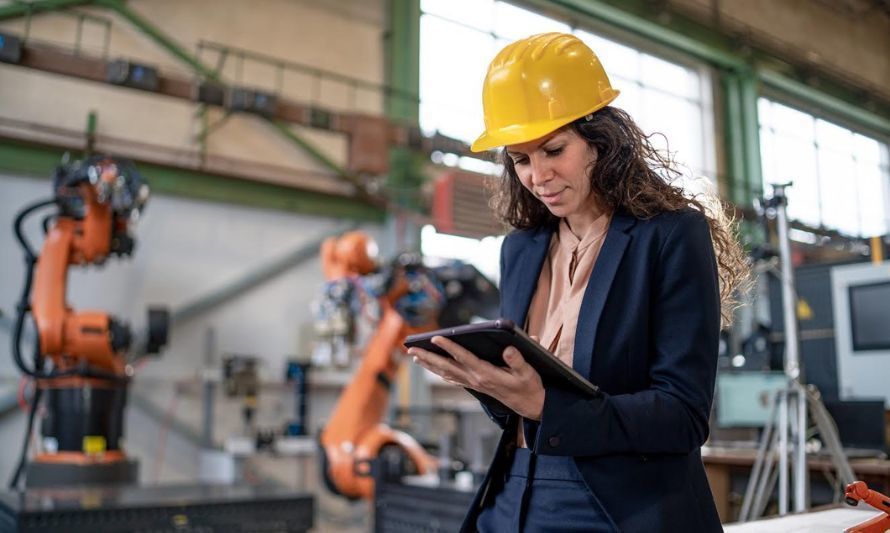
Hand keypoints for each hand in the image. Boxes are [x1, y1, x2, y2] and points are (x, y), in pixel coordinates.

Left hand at [408, 335, 544, 419]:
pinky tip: (433, 368)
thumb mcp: (528, 372)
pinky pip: (453, 377)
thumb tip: (508, 348)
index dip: (449, 346)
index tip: (436, 337)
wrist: (530, 405)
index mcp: (487, 374)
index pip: (463, 357)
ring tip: (415, 356)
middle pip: (447, 366)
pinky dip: (440, 372)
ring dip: (430, 364)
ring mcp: (474, 384)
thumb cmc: (529, 386)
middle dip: (429, 357)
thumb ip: (518, 360)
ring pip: (446, 372)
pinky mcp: (475, 386)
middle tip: (411, 349)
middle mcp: (476, 379)